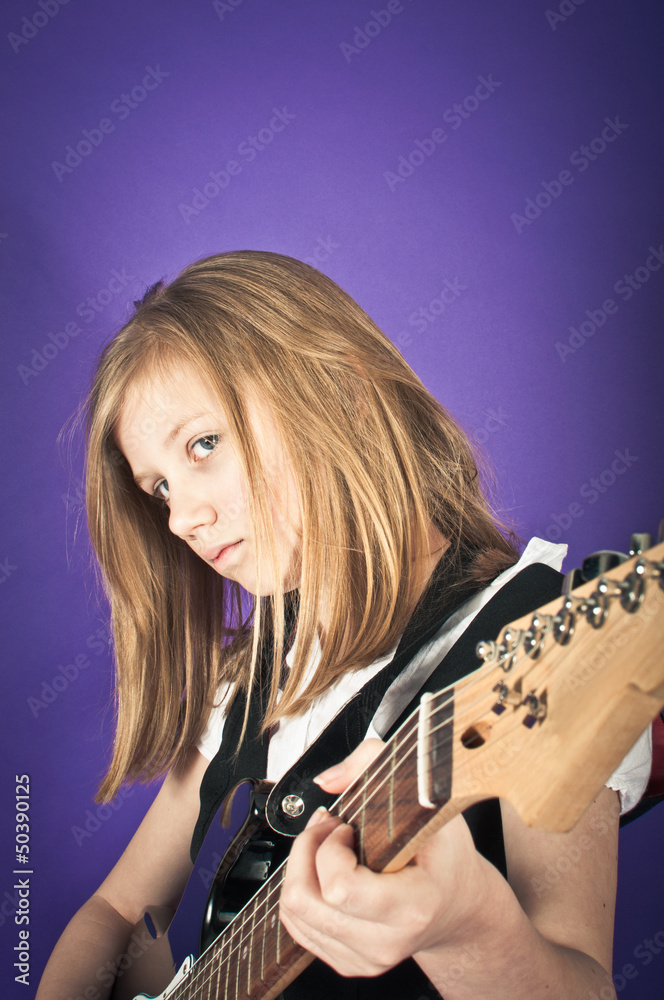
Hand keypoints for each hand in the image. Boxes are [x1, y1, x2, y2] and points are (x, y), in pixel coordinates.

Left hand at [279, 739, 486, 977]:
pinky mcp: (347, 963)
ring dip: (301, 866)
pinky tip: (325, 870)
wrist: (459, 906)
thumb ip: (375, 764)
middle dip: (307, 849)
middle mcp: (387, 942)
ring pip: (294, 912)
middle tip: (331, 828)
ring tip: (328, 846)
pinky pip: (296, 924)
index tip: (347, 826)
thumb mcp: (429, 798)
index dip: (329, 848)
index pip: (339, 888)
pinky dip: (302, 887)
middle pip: (305, 899)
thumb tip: (328, 780)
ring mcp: (366, 958)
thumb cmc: (445, 856)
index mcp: (412, 908)